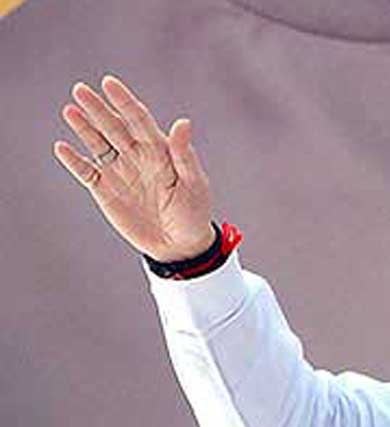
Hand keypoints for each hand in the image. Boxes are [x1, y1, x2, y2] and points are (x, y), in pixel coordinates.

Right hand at [53, 75, 214, 261]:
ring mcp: (119, 172)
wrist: (180, 246)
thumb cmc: (193, 213)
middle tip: (81, 90)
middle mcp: (135, 156)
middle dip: (97, 108)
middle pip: (113, 126)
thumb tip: (184, 122)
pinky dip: (74, 161)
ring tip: (70, 111)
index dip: (124, 101)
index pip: (138, 120)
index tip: (109, 83)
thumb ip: (184, 155)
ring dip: (83, 128)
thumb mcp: (194, 184)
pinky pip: (86, 172)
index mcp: (158, 150)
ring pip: (97, 143)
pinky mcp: (106, 190)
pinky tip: (62, 148)